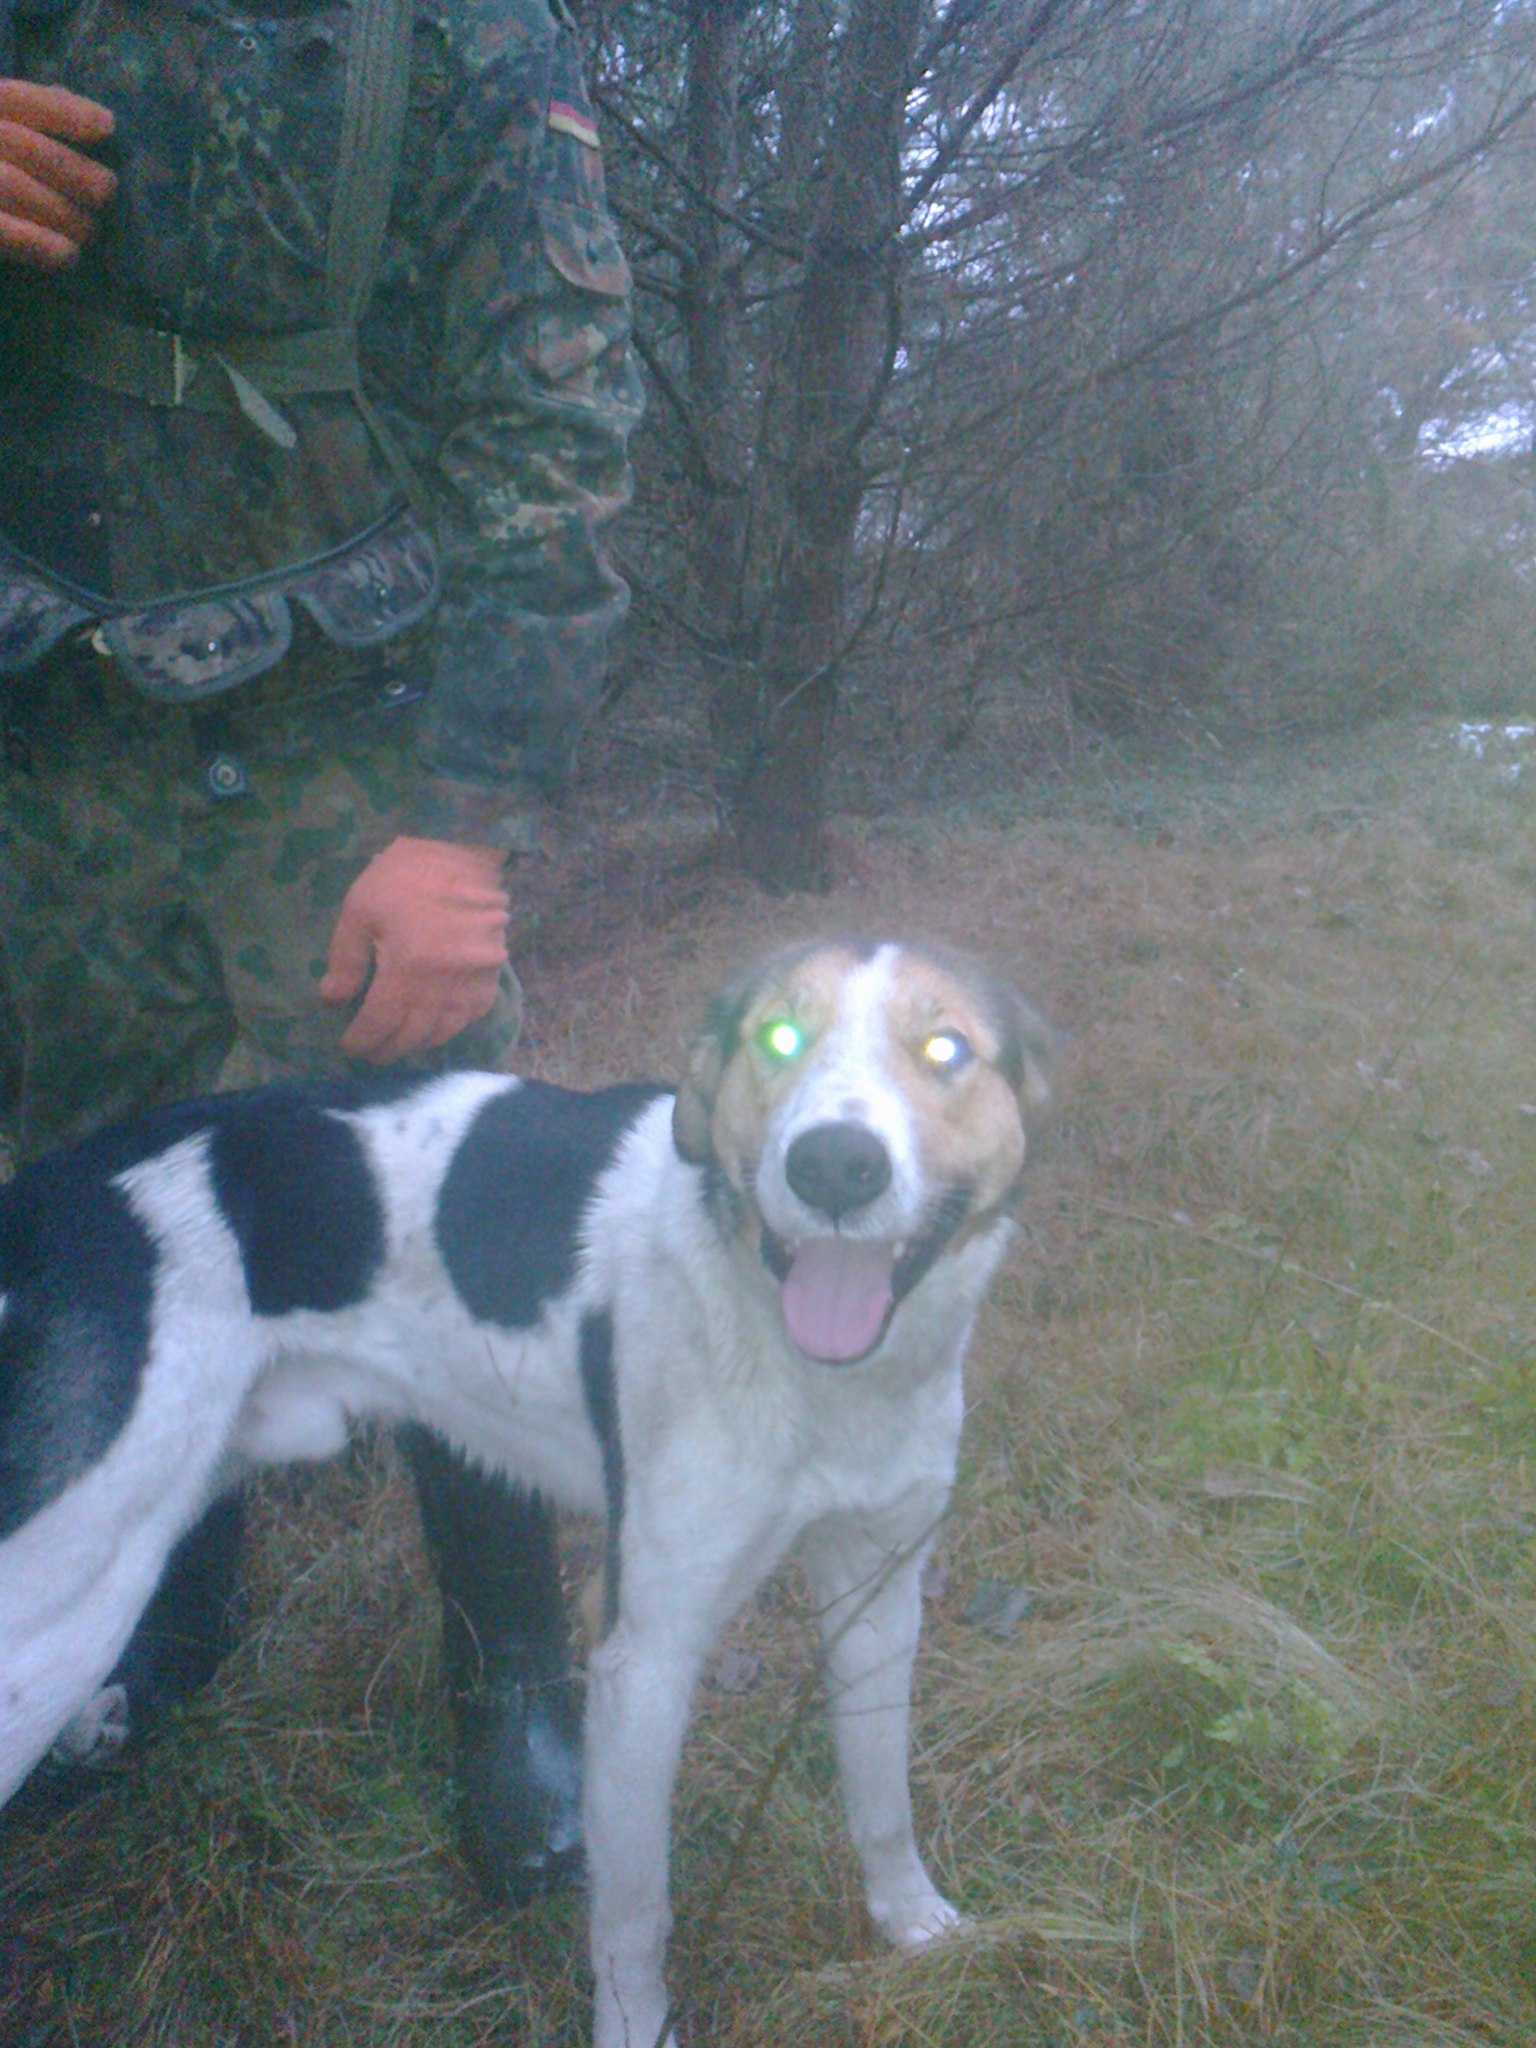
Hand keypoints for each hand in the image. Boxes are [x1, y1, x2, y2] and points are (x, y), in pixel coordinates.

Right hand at [0, 80, 115, 268]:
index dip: (63, 111)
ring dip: (62, 212)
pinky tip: (67, 256)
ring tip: (88, 230)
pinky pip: (3, 231)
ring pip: (12, 186)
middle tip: (105, 193)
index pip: (17, 99)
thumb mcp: (1, 131)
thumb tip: (94, 120)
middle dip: (71, 170)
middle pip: (18, 143)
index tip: (107, 126)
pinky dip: (38, 243)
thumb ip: (28, 120)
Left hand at [320, 836, 510, 1063]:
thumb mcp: (361, 908)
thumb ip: (345, 958)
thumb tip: (333, 998)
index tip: (349, 1045)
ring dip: (417, 1044)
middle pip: (411, 1035)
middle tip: (371, 1053)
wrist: (462, 849)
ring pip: (442, 1032)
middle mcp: (442, 984)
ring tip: (399, 1044)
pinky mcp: (491, 975)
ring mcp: (471, 983)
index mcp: (407, 968)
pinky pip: (469, 1017)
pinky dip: (449, 1028)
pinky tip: (434, 1026)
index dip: (362, 1041)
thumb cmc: (405, 876)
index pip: (380, 1022)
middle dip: (387, 1049)